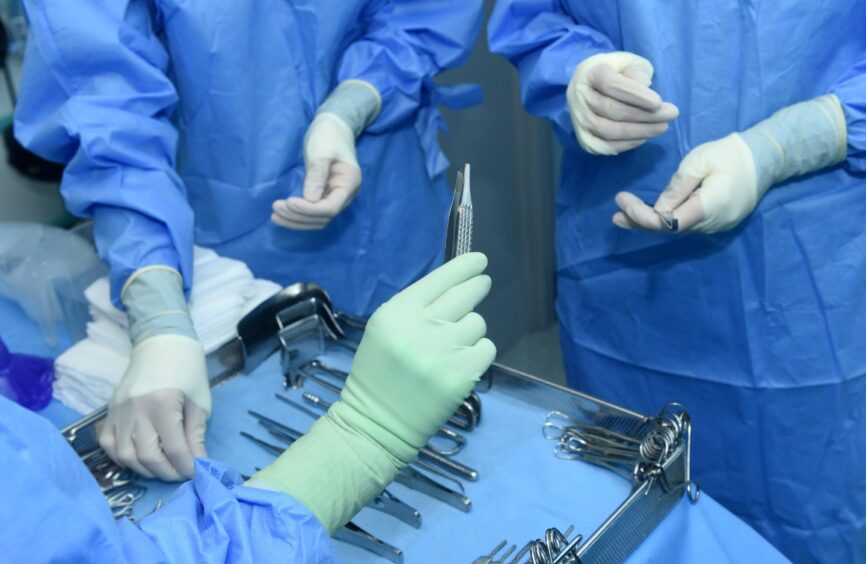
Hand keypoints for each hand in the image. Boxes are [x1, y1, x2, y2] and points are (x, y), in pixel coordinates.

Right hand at [99, 334, 209, 480]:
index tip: (196, 471)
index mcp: (162, 404)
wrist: (160, 343)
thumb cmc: (187, 369)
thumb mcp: (200, 400)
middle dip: (166, 472)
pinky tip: (139, 458)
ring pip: (125, 456)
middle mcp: (135, 410)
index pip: (174, 448)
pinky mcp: (108, 411)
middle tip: (180, 472)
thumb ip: (196, 434)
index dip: (186, 466)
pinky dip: (122, 458)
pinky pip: (108, 445)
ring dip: (145, 468)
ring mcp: (118, 412)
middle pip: (147, 457)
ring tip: (162, 467)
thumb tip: (198, 462)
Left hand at [272, 113, 360, 229]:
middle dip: (299, 216)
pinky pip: (312, 213)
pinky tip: (282, 214)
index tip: (288, 201)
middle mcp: (345, 195)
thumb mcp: (321, 151)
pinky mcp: (324, 196)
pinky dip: (297, 216)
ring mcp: (335, 197)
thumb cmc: (328, 135)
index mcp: (349, 183)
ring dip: (296, 220)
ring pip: (317, 219)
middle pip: (323, 217)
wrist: (332, 127)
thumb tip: (309, 199)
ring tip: (275, 214)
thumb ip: (317, 175)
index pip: (331, 208)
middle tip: (276, 208)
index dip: (309, 209)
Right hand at [334, 252, 497, 459]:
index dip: (465, 266)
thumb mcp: (385, 330)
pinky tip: (460, 363)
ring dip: (470, 330)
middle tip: (482, 284)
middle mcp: (421, 328)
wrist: (377, 423)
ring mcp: (444, 352)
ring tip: (451, 346)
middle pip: (466, 294)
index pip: (440, 279)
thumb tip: (457, 284)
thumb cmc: (379, 372)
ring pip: (477, 323)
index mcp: (397, 312)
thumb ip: (416, 307)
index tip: (480, 260)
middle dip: (477, 286)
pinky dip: (478, 353)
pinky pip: (486, 348)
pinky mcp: (462, 375)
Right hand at [567, 51, 678, 155]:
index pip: (611, 84)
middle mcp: (580, 97)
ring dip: (638, 131)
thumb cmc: (616, 71)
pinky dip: (624, 145)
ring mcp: (578, 119)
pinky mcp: (582, 136)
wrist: (589, 84)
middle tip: (670, 115)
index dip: (635, 95)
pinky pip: (601, 146)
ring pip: (607, 130)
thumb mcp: (630, 62)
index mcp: (591, 73)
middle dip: (644, 115)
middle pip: (611, 109)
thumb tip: (644, 88)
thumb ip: (637, 72)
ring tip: (662, 127)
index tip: (658, 102)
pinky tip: (643, 138)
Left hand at [612, 133, 759, 233]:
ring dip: (650, 222)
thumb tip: (657, 209)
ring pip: (677, 229)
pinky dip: (665, 219)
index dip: (642, 217)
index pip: (669, 223)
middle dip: (640, 221)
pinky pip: (687, 224)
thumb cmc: (731, 153)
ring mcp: (717, 225)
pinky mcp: (717, 222)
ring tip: (623, 215)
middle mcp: (713, 223)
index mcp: (710, 206)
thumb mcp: (700, 161)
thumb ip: (677, 187)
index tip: (622, 201)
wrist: (766, 157)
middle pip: (670, 229)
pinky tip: (648, 214)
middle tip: (616, 213)